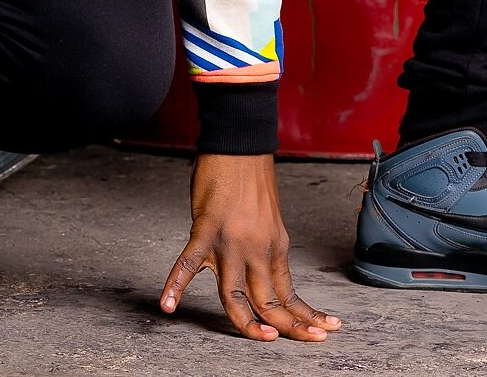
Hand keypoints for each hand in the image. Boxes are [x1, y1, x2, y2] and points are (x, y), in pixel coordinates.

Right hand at [160, 153, 340, 342]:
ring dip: (247, 323)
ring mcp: (230, 242)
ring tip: (262, 340)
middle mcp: (256, 249)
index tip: (320, 332)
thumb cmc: (252, 177)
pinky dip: (174, 286)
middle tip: (306, 342)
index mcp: (275, 245)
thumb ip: (265, 249)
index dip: (303, 316)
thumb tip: (261, 273)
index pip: (289, 292)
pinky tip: (167, 306)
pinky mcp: (205, 229)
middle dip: (288, 328)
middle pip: (269, 301)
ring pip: (235, 295)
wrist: (239, 144)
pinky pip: (187, 264)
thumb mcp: (270, 219)